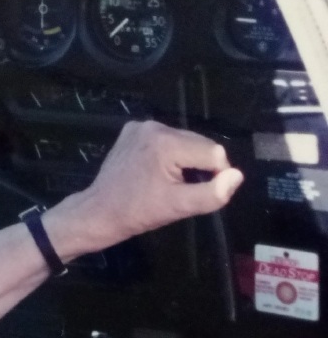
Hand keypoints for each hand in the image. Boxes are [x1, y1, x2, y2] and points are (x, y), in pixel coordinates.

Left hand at [51, 120, 243, 257]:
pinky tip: (157, 171)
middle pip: (200, 144)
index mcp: (166, 142)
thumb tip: (237, 175)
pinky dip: (170, 154)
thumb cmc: (139, 211)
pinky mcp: (132, 131)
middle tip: (181, 190)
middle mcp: (154, 126)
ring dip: (186, 160)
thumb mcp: (180, 207)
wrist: (100, 210)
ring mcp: (141, 126)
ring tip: (169, 182)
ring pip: (185, 141)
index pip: (215, 153)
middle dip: (199, 166)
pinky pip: (166, 139)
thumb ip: (213, 193)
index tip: (198, 193)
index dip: (215, 175)